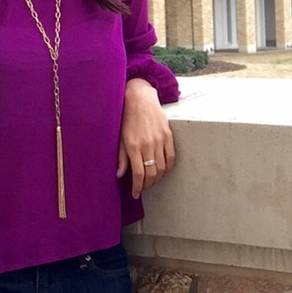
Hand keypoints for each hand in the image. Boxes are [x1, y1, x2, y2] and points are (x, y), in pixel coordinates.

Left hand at [117, 78, 174, 197]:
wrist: (140, 99)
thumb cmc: (127, 118)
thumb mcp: (120, 138)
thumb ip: (121, 157)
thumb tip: (120, 175)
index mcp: (133, 146)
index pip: (138, 174)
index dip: (138, 187)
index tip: (136, 193)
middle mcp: (147, 145)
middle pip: (151, 174)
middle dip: (147, 185)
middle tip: (143, 187)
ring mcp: (159, 140)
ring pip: (162, 168)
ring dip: (157, 178)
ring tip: (152, 180)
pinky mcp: (168, 135)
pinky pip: (171, 157)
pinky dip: (168, 167)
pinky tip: (162, 170)